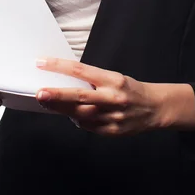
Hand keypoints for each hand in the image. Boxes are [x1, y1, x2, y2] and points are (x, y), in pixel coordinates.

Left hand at [35, 57, 165, 135]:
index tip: (43, 63)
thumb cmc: (129, 89)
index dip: (59, 66)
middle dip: (57, 96)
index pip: (81, 71)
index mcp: (112, 80)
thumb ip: (92, 80)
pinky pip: (87, 126)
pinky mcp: (111, 131)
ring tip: (48, 103)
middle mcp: (112, 98)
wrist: (154, 108)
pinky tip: (73, 114)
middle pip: (79, 97)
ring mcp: (111, 116)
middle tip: (40, 94)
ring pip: (80, 115)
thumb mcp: (113, 77)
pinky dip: (78, 119)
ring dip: (62, 109)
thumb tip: (67, 81)